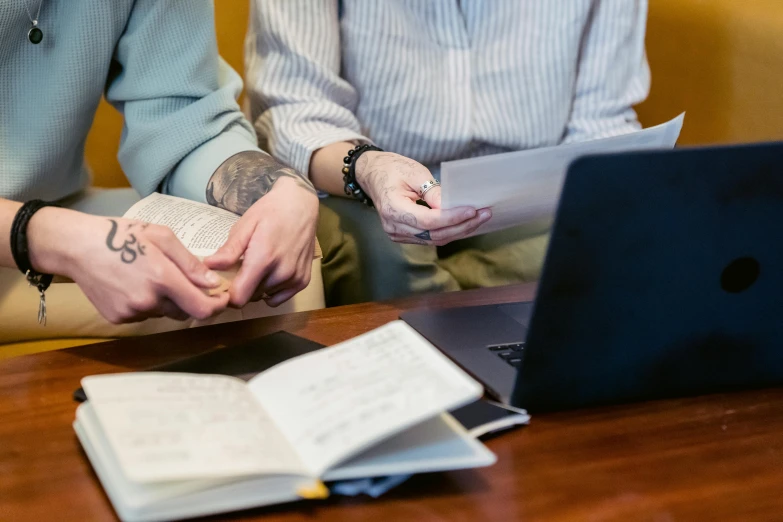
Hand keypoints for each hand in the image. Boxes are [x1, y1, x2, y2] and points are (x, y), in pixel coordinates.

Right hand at [29, 208, 229, 323]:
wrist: (76, 247)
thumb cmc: (121, 235)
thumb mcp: (162, 237)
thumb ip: (190, 263)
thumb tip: (213, 282)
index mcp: (162, 278)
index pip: (201, 308)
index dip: (216, 306)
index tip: (222, 298)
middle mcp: (147, 301)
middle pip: (185, 312)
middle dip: (192, 300)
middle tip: (186, 281)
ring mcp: (131, 313)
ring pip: (164, 313)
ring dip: (168, 301)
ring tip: (152, 276)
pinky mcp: (117, 319)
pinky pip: (144, 315)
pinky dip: (148, 304)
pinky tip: (135, 284)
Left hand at [205, 176, 318, 307]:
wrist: (300, 204)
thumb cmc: (270, 211)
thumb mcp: (246, 225)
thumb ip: (229, 250)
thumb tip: (208, 267)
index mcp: (263, 259)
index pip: (239, 298)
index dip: (227, 294)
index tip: (224, 283)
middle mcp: (281, 273)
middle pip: (251, 297)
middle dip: (242, 287)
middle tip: (240, 268)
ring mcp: (295, 279)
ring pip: (265, 296)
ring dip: (257, 287)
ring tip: (258, 266)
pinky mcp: (303, 281)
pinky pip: (279, 298)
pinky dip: (272, 290)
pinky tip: (270, 272)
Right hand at [355, 152, 491, 245]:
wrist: (373, 175)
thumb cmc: (393, 169)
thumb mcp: (414, 172)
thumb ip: (432, 191)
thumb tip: (452, 205)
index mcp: (393, 209)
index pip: (428, 221)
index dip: (452, 217)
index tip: (472, 209)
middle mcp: (394, 227)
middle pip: (434, 234)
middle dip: (462, 225)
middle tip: (484, 214)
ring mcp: (398, 234)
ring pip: (434, 239)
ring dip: (459, 230)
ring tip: (479, 218)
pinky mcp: (405, 235)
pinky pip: (430, 238)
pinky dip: (449, 231)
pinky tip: (464, 222)